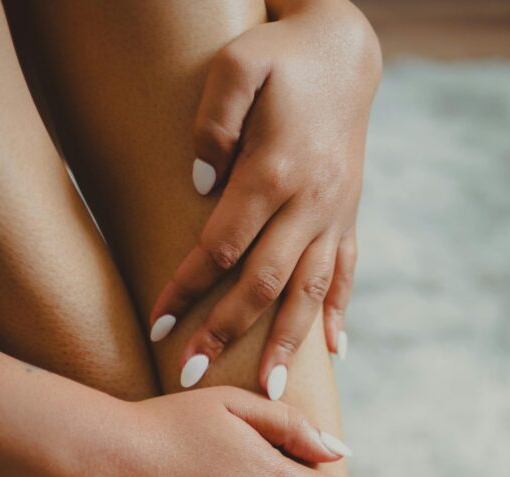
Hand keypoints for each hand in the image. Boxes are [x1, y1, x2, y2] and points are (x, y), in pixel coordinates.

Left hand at [148, 0, 381, 395]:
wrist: (346, 53)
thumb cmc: (282, 58)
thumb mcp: (238, 65)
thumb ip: (213, 122)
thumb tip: (200, 188)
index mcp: (276, 170)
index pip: (223, 245)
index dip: (189, 287)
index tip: (159, 325)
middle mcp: (311, 203)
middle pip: (266, 282)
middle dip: (228, 333)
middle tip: (194, 374)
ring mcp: (335, 215)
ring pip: (311, 291)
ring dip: (288, 343)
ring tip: (272, 392)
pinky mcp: (350, 218)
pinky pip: (347, 274)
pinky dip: (339, 313)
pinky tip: (333, 351)